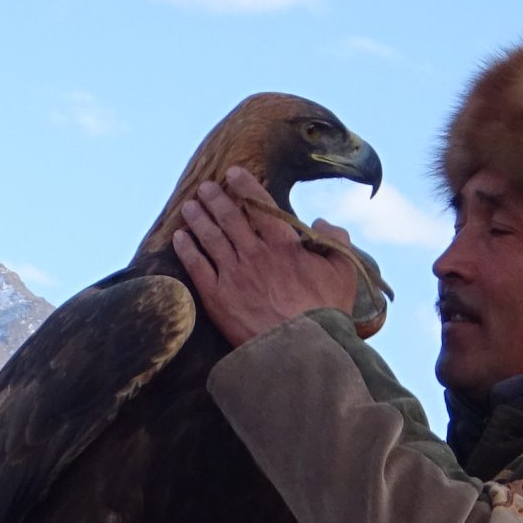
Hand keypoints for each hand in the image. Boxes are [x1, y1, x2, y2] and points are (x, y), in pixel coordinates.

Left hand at [171, 167, 360, 345]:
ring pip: (210, 238)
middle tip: (206, 187)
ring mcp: (233, 276)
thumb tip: (320, 221)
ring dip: (198, 218)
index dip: (246, 187)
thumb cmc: (326, 312)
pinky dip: (187, 250)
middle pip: (230, 218)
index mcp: (284, 244)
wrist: (301, 349)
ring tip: (189, 206)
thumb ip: (336, 238)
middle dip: (216, 199)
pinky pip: (197, 267)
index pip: (260, 206)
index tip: (234, 173)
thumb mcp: (342, 270)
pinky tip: (179, 238)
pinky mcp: (217, 299)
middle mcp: (254, 254)